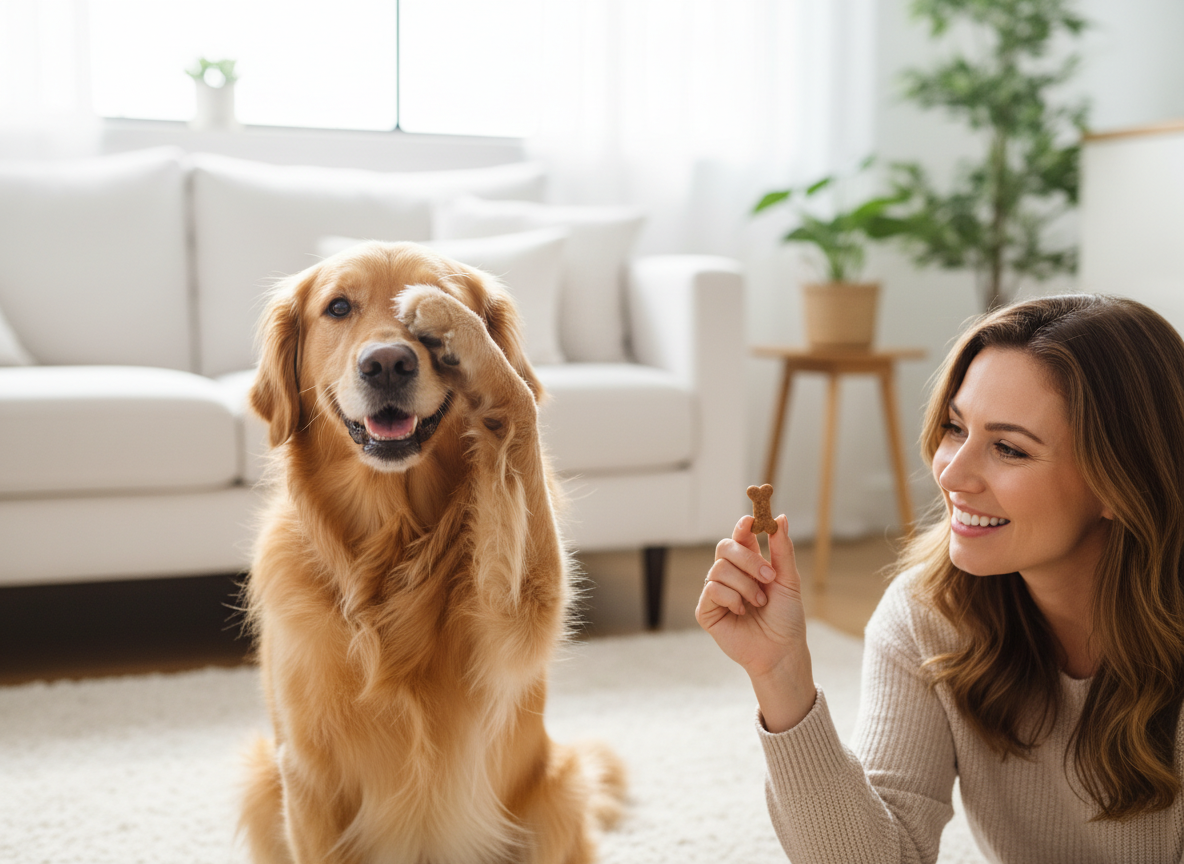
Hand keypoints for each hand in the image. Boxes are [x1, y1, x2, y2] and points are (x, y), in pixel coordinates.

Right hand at [696, 514, 814, 731]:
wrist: (781, 650)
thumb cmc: (786, 618)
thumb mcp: (788, 580)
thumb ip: (782, 549)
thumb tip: (780, 518)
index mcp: (749, 564)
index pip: (740, 536)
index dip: (742, 526)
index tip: (750, 522)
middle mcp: (730, 574)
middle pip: (725, 547)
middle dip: (749, 559)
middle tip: (769, 578)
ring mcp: (716, 591)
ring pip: (720, 569)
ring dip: (745, 585)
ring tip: (759, 602)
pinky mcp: (706, 610)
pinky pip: (712, 589)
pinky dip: (732, 598)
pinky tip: (742, 611)